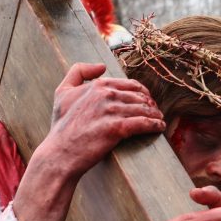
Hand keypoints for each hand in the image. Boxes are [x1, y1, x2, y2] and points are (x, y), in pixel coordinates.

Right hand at [15, 63, 163, 220]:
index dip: (141, 92)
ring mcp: (111, 111)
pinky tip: (159, 128)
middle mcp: (105, 94)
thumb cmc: (62, 127)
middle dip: (150, 104)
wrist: (60, 154)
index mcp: (97, 85)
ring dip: (155, 114)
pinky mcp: (117, 128)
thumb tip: (101, 67)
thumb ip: (77, 73)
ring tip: (159, 120)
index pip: (129, 85)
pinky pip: (143, 123)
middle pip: (139, 97)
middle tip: (155, 112)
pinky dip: (154, 125)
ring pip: (143, 109)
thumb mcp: (62, 93)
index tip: (146, 100)